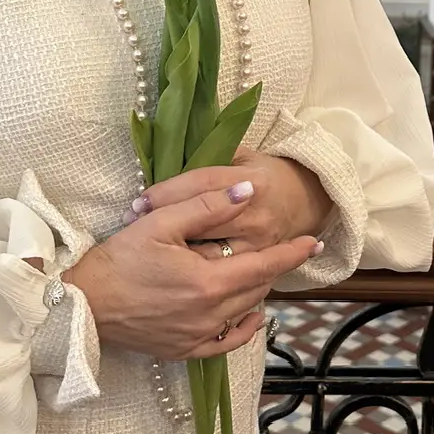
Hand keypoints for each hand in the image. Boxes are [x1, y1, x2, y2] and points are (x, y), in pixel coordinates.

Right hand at [65, 185, 321, 359]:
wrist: (83, 304)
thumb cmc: (118, 259)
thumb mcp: (160, 221)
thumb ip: (207, 205)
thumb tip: (247, 190)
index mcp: (208, 282)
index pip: (264, 265)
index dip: (292, 253)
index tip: (315, 242)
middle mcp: (210, 314)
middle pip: (257, 288)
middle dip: (273, 267)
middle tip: (283, 249)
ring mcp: (198, 336)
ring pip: (244, 312)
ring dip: (257, 290)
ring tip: (262, 271)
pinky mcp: (184, 350)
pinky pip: (226, 343)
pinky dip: (243, 328)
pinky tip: (249, 315)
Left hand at [134, 149, 331, 259]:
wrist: (300, 201)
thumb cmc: (262, 174)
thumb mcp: (241, 156)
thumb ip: (212, 160)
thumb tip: (167, 161)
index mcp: (253, 181)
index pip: (202, 185)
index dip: (166, 193)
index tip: (138, 203)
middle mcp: (258, 216)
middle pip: (203, 223)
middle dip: (166, 225)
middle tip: (133, 226)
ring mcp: (259, 247)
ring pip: (211, 256)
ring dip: (177, 253)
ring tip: (146, 248)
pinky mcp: (258, 269)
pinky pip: (222, 277)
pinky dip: (196, 273)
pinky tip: (174, 269)